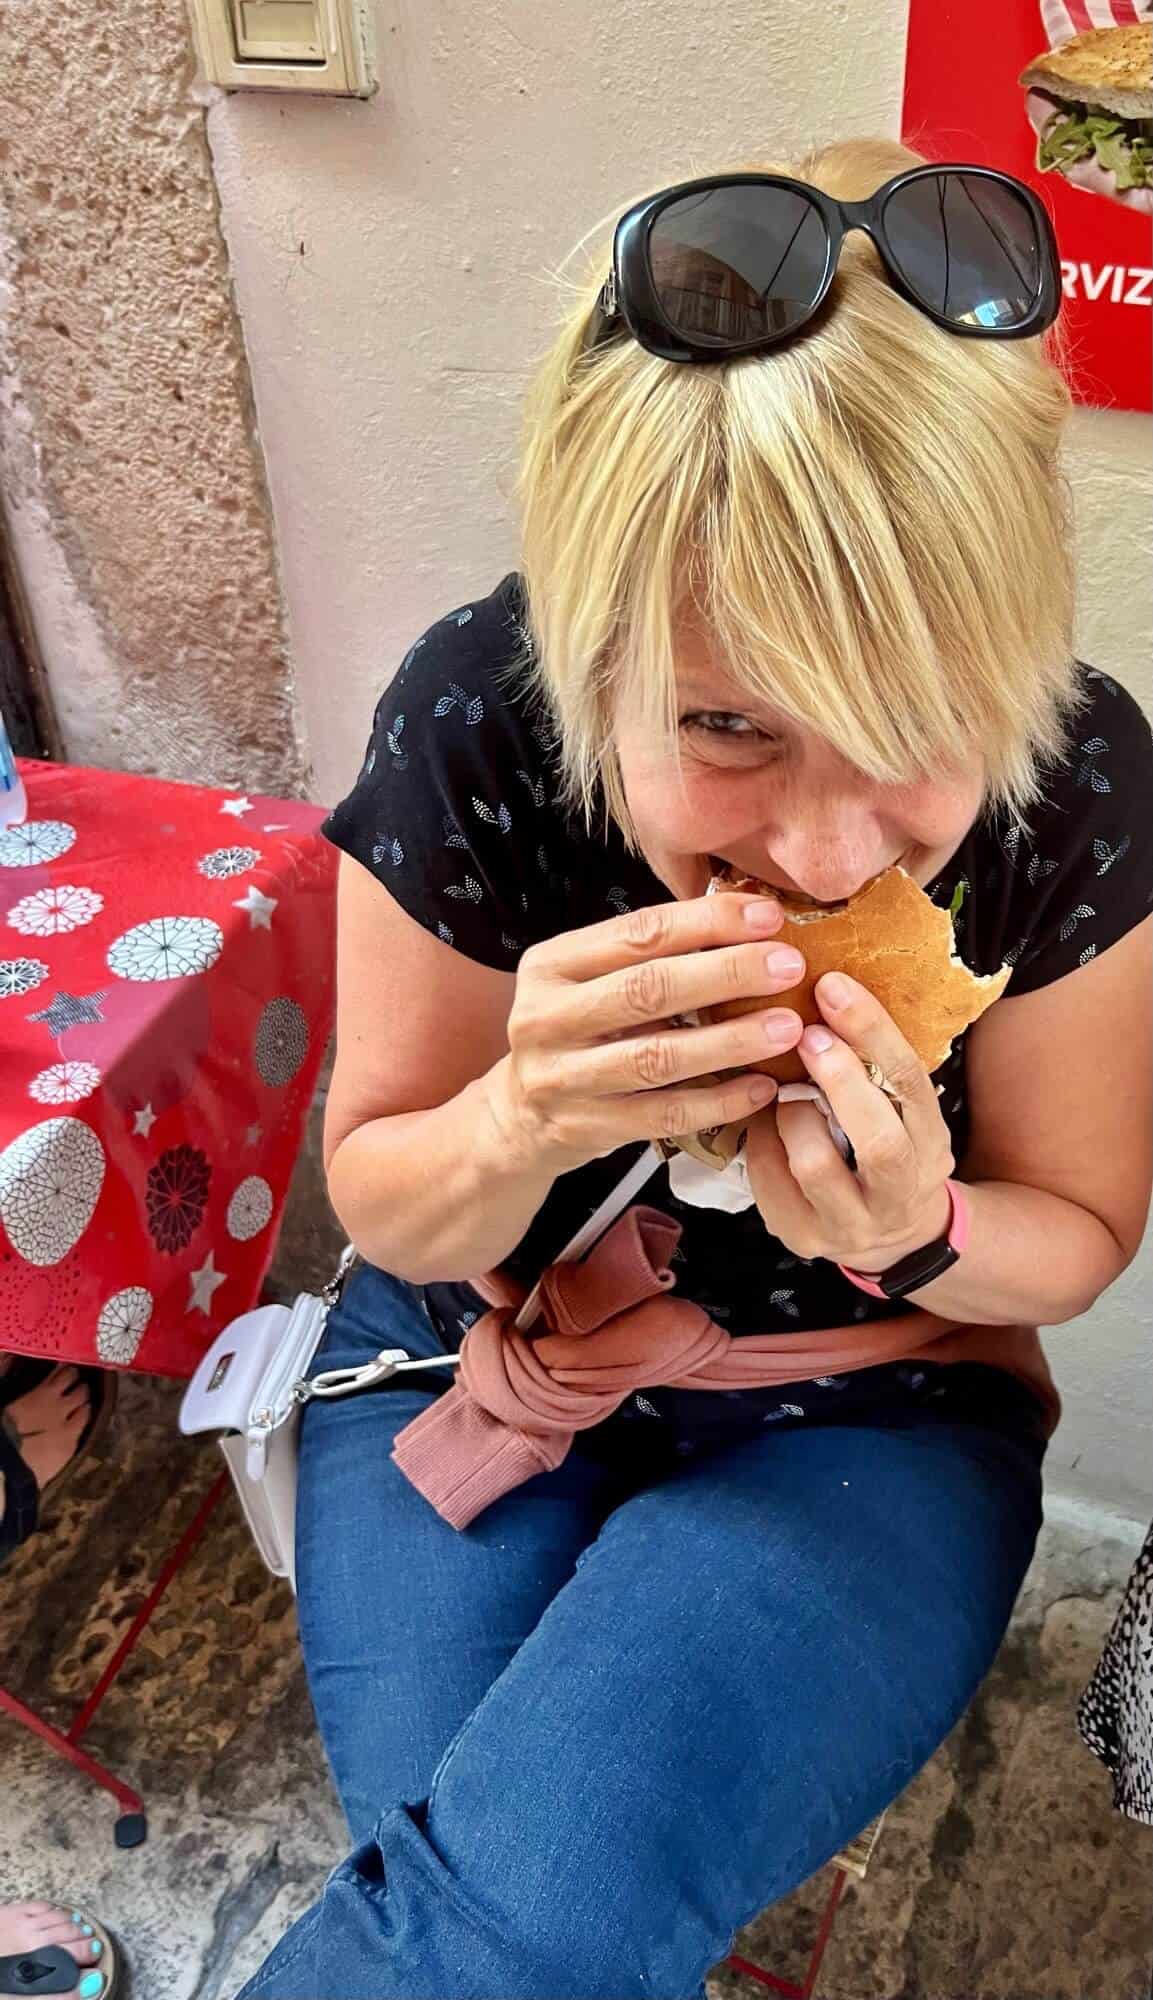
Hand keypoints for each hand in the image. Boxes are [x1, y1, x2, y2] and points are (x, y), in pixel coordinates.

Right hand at [486, 893, 806, 1173]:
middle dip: (728, 973)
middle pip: (648, 989)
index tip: (768, 917)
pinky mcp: (584, 1128)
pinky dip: (718, 1101)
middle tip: (788, 966)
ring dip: (731, 1040)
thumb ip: (650, 956)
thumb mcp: (591, 982)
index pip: (638, 932)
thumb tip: (749, 924)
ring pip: (657, 1057)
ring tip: (787, 1027)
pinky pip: (663, 1115)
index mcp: (552, 965)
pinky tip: (761, 1087)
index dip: (708, 922)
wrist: (519, 1115)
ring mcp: (561, 1078)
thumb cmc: (577, 1033)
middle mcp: (546, 1017)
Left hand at [743, 971, 954, 1272]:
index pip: (908, 1082)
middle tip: (806, 1034)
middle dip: (839, 1082)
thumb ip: (876, 1066)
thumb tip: (826, 987)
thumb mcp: (903, 1110)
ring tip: (782, 1092)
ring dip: (791, 1115)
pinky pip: (771, 1184)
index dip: (871, 1032)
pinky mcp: (805, 1238)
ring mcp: (852, 1223)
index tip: (833, 987)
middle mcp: (899, 1191)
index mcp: (930, 1143)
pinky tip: (761, 1121)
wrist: (895, 1233)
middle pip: (878, 1142)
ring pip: (815, 1167)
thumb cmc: (889, 1147)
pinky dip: (760, 1142)